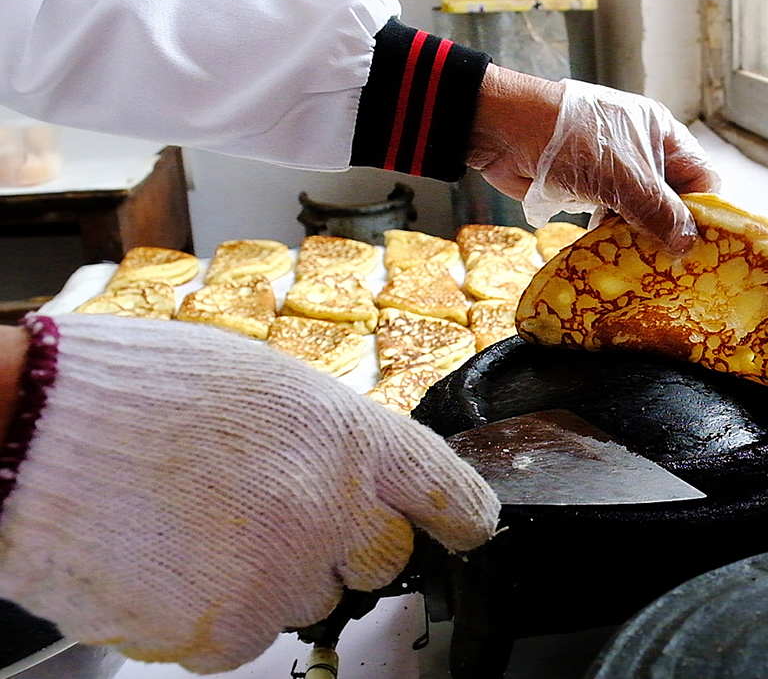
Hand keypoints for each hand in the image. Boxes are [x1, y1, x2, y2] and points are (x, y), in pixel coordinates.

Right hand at [0, 314, 498, 672]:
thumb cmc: (139, 390)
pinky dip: (217, 611)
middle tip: (272, 511)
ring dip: (271, 574)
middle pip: (382, 557)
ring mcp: (281, 573)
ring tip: (200, 523)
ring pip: (310, 599)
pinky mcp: (226, 629)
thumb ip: (329, 437)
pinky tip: (172, 559)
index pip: (446, 488)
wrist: (31, 431)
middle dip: (343, 543)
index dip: (464, 514)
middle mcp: (331, 506)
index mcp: (348, 434)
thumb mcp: (264, 384)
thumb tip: (363, 480)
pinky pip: (247, 635)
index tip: (470, 529)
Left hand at [467, 66, 720, 251]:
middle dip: (669, 231)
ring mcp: (613, 172)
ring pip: (639, 212)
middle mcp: (642, 153)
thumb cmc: (574, 142)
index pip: (700, 179)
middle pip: (670, 200)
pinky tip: (612, 255)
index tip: (700, 249)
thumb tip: (687, 246)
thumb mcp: (626, 178)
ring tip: (642, 266)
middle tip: (671, 267)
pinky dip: (612, 234)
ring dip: (638, 237)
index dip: (703, 213)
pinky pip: (610, 217)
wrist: (508, 133)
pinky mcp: (587, 189)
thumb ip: (659, 213)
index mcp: (662, 136)